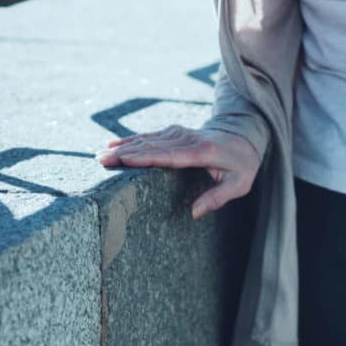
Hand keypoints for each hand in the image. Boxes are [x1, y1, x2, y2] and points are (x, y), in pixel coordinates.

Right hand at [95, 124, 259, 219]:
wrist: (245, 134)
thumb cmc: (242, 164)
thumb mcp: (239, 184)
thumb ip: (217, 197)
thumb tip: (194, 213)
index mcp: (201, 152)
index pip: (169, 155)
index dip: (145, 157)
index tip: (124, 160)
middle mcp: (187, 139)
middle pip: (152, 146)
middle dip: (125, 153)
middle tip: (101, 161)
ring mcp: (179, 133)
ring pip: (147, 139)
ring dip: (123, 146)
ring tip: (101, 155)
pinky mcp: (174, 132)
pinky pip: (150, 136)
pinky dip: (131, 140)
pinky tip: (113, 144)